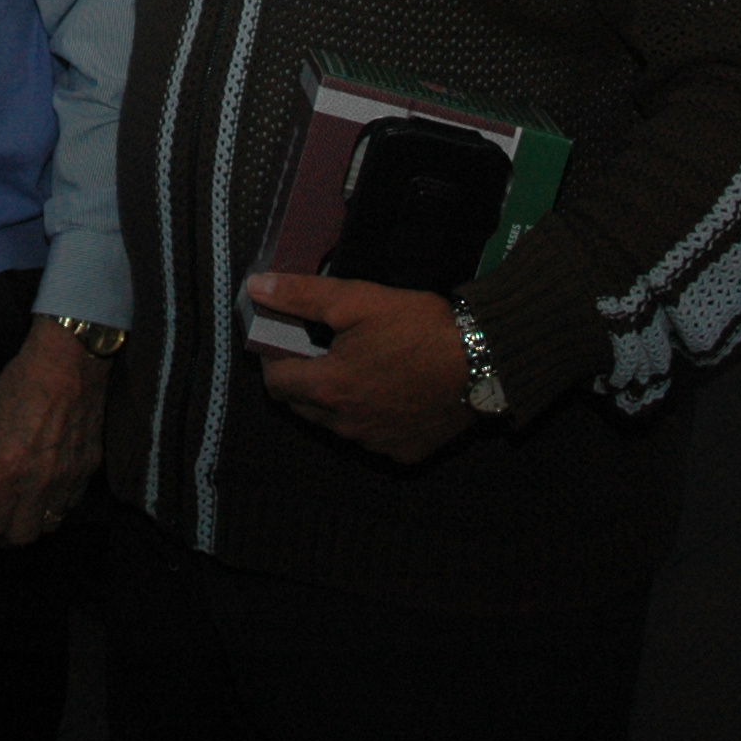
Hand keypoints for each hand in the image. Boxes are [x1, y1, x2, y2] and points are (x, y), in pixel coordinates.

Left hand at [0, 319, 110, 545]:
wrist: (68, 361)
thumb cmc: (19, 385)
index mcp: (7, 471)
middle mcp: (39, 483)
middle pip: (23, 537)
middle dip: (5, 538)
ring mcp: (68, 478)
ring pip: (50, 525)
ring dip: (32, 524)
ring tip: (22, 511)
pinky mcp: (89, 469)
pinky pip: (70, 504)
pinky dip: (55, 507)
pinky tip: (46, 493)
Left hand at [249, 273, 473, 464]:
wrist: (484, 360)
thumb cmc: (419, 327)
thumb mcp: (357, 300)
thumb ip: (302, 296)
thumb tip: (256, 288)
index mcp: (328, 388)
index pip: (275, 383)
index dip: (274, 358)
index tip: (286, 339)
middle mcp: (346, 425)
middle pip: (302, 407)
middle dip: (301, 379)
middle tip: (320, 349)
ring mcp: (376, 443)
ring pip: (335, 424)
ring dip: (334, 400)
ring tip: (357, 367)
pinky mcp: (404, 452)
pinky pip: (372, 437)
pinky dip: (370, 416)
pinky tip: (389, 391)